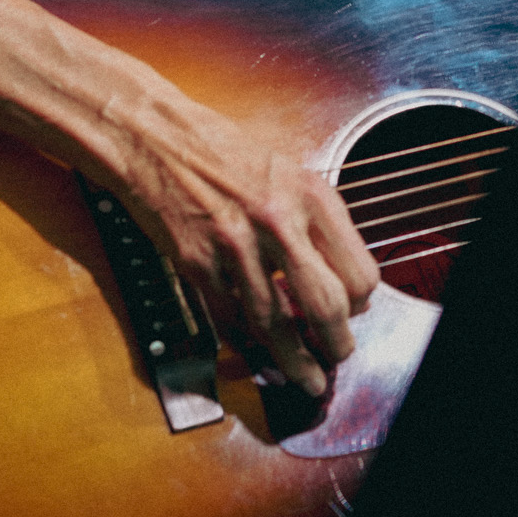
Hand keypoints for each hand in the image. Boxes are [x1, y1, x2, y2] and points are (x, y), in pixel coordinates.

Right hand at [111, 99, 380, 399]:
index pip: (358, 271)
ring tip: (306, 378)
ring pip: (276, 325)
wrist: (157, 138)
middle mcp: (280, 220)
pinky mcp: (198, 264)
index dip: (360, 303)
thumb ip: (313, 221)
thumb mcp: (287, 173)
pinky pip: (230, 319)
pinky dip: (247, 346)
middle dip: (336, 344)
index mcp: (311, 195)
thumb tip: (337, 276)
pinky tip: (259, 358)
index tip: (355, 312)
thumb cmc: (222, 152)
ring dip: (295, 361)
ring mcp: (236, 245)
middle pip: (326, 305)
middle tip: (337, 357)